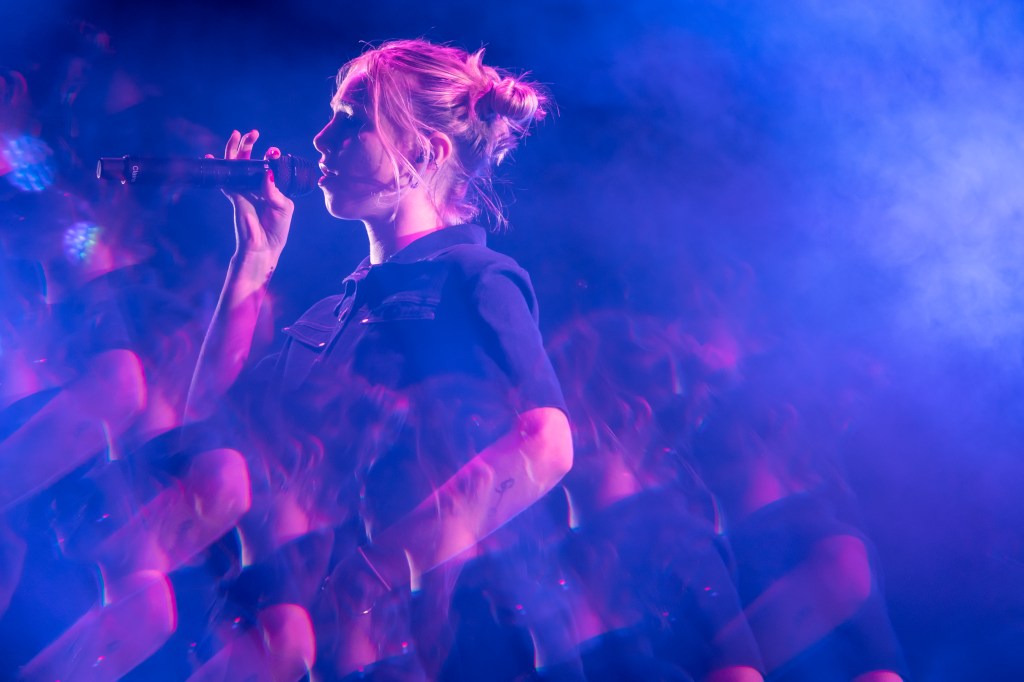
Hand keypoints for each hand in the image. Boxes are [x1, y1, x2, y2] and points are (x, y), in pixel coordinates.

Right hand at [210, 129, 293, 257]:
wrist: (264, 246)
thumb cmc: (277, 229)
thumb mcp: (283, 206)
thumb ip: (274, 189)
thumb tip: (267, 172)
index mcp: (270, 187)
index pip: (267, 165)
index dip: (269, 156)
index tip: (273, 151)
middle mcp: (255, 185)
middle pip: (249, 160)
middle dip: (249, 145)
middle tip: (253, 133)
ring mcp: (243, 190)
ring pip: (235, 165)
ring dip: (235, 149)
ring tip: (236, 134)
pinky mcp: (234, 196)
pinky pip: (224, 180)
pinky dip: (217, 167)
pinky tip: (209, 157)